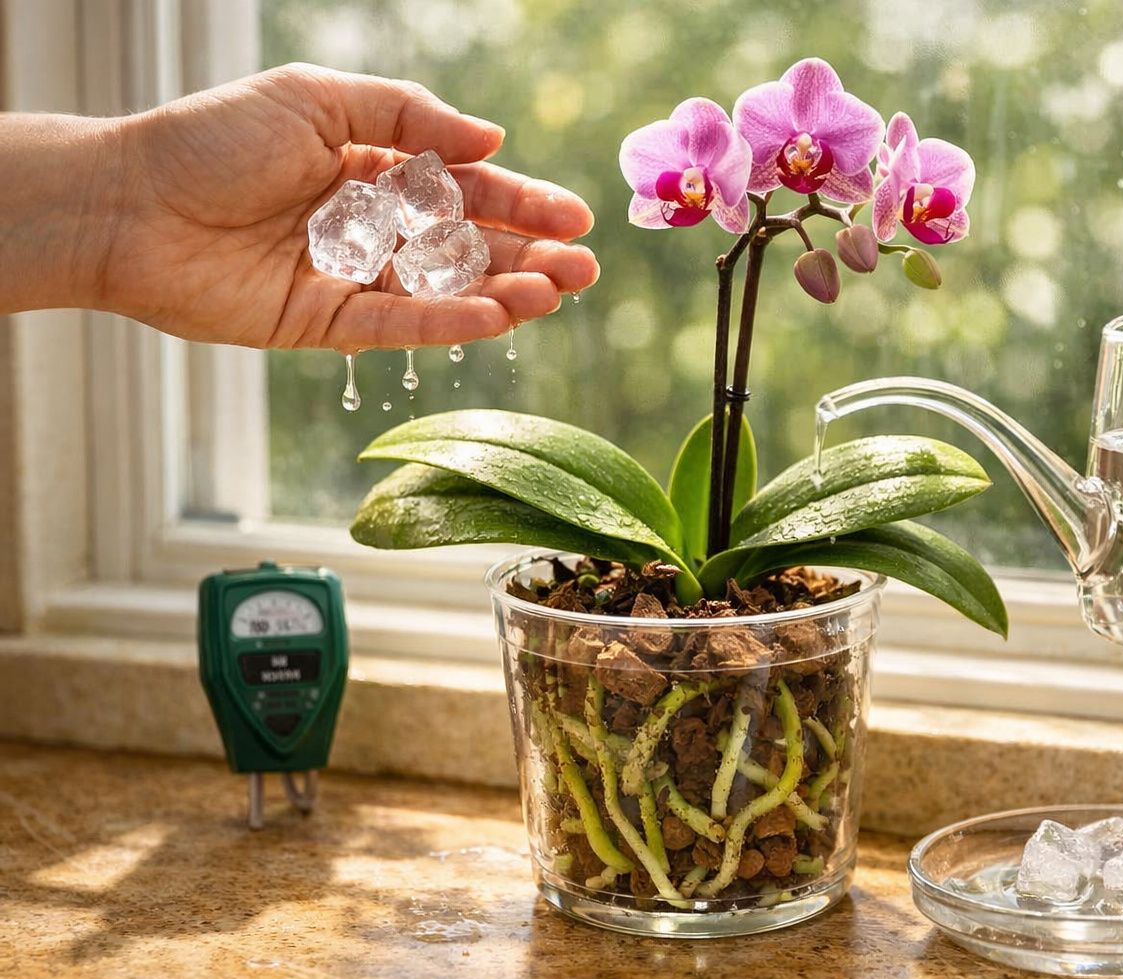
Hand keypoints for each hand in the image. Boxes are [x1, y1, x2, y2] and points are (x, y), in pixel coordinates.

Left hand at [30, 63, 597, 349]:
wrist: (127, 203)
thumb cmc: (211, 138)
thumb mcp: (316, 97)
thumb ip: (406, 117)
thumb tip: (488, 138)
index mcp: (371, 167)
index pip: (464, 189)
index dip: (521, 202)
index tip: (574, 218)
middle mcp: (369, 226)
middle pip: (467, 246)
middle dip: (529, 256)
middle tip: (586, 269)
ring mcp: (352, 278)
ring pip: (444, 291)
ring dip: (504, 292)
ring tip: (557, 293)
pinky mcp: (326, 324)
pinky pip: (399, 327)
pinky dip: (448, 324)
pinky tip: (496, 317)